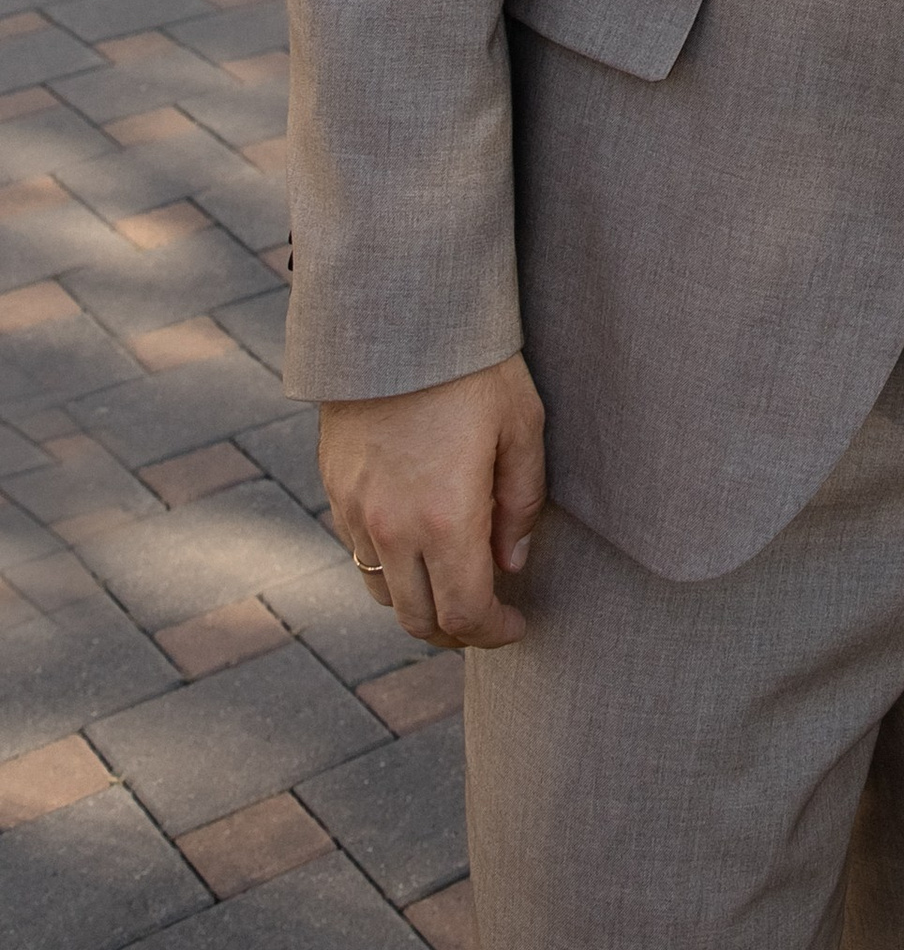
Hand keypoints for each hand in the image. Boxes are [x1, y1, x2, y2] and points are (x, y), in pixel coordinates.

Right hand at [318, 354, 547, 649]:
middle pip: (417, 620)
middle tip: (488, 620)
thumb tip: (512, 564)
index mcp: (445, 519)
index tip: (517, 626)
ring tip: (455, 585)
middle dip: (457, 633)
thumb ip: (521, 505)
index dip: (494, 634)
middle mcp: (392, 527)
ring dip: (420, 603)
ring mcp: (356, 511)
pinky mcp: (335, 488)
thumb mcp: (522, 427)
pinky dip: (392, 566)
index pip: (465, 614)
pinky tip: (420, 543)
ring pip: (383, 592)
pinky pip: (360, 551)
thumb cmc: (474, 366)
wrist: (398, 315)